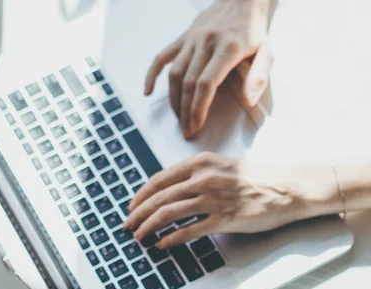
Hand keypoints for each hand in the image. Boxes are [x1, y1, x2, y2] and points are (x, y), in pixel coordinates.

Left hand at [125, 152, 339, 247]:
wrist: (288, 188)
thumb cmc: (257, 179)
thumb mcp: (223, 166)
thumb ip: (197, 173)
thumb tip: (171, 190)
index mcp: (201, 162)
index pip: (159, 180)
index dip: (140, 196)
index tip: (131, 207)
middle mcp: (204, 178)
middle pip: (159, 198)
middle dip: (138, 214)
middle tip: (128, 226)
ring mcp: (214, 199)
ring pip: (169, 213)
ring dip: (149, 227)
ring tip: (139, 237)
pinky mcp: (225, 219)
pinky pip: (189, 231)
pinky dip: (171, 239)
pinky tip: (161, 244)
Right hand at [144, 0, 272, 138]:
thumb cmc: (255, 30)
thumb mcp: (267, 51)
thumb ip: (259, 77)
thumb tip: (248, 101)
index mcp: (227, 48)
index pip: (205, 84)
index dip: (198, 109)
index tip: (196, 126)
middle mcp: (206, 43)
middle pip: (188, 83)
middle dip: (186, 112)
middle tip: (187, 131)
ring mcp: (192, 39)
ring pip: (175, 74)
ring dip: (174, 100)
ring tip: (179, 119)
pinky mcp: (183, 37)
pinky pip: (162, 57)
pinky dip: (152, 74)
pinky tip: (148, 92)